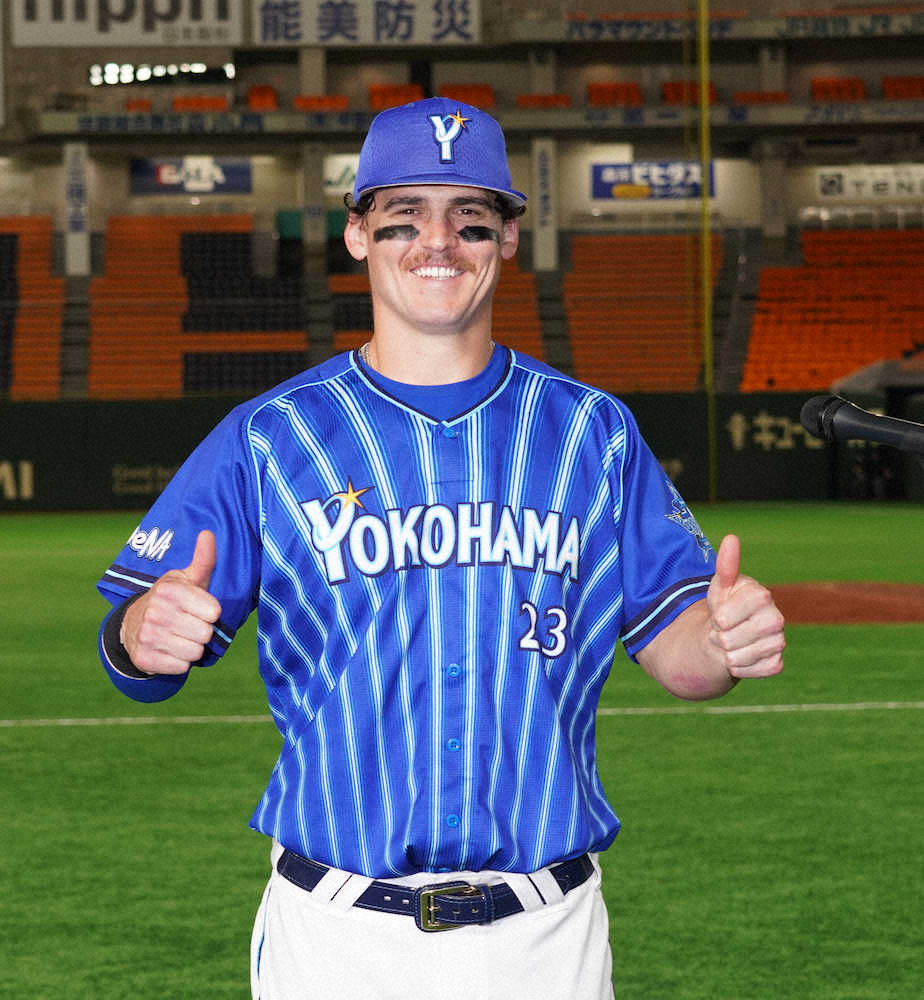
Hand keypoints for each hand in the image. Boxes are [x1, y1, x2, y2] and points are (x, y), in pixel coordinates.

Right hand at [121, 530, 221, 675]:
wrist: (135, 624)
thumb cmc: (173, 600)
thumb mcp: (188, 578)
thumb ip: (203, 559)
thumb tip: (208, 533)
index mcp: (170, 591)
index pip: (214, 612)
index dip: (211, 613)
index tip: (198, 609)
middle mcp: (156, 612)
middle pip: (206, 634)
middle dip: (202, 632)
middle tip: (188, 624)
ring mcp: (147, 636)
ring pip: (195, 652)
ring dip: (192, 648)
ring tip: (180, 637)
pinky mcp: (144, 659)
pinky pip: (182, 668)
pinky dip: (180, 663)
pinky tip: (170, 650)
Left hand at [706, 534, 784, 678]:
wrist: (730, 633)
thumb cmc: (724, 605)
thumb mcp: (720, 585)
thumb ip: (725, 565)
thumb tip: (731, 538)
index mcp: (761, 596)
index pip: (726, 618)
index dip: (718, 619)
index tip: (719, 615)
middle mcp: (776, 618)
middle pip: (731, 640)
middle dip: (720, 638)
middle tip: (724, 631)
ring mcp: (779, 642)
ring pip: (740, 657)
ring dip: (728, 654)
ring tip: (731, 643)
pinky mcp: (777, 663)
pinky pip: (751, 671)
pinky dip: (739, 668)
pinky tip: (741, 656)